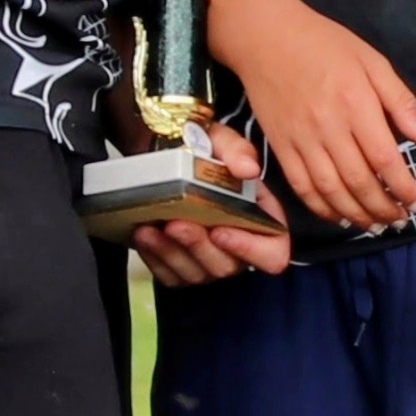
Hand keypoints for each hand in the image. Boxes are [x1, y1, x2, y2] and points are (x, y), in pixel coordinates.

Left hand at [130, 116, 294, 283]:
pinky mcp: (180, 269)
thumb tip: (248, 169)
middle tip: (176, 223)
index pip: (273, 253)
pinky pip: (170, 275)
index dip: (251, 250)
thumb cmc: (202, 150)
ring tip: (150, 228)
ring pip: (195, 273)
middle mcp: (238, 248)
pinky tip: (142, 235)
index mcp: (261, 221)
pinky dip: (154, 258)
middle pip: (227, 266)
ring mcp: (209, 262)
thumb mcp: (221, 140)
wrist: (164, 154)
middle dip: (198, 247)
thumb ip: (237, 150)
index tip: (221, 230)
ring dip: (171, 253)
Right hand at [216, 0, 415, 230]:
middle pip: (359, 181)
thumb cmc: (323, 43)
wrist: (264, 36)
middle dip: (384, 208)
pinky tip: (340, 217)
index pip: (385, 158)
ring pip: (331, 191)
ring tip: (376, 225)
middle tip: (401, 219)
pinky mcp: (279, 146)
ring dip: (356, 215)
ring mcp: (300, 139)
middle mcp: (327, 126)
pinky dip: (322, 208)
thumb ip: (400, 100)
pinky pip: (302, 187)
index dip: (404, 187)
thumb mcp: (372, 60)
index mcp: (355, 103)